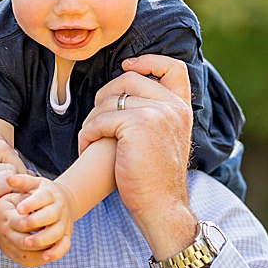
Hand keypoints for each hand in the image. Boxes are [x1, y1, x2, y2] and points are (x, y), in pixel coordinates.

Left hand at [0, 173, 73, 265]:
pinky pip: (64, 246)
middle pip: (51, 214)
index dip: (31, 203)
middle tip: (22, 226)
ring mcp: (64, 223)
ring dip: (44, 238)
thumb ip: (21, 182)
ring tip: (28, 243)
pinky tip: (45, 257)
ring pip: (57, 232)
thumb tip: (8, 177)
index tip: (18, 209)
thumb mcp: (32, 184)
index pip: (42, 197)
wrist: (63, 202)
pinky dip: (56, 252)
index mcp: (50, 194)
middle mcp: (59, 208)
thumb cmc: (40, 193)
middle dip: (37, 221)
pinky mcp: (66, 236)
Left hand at [77, 54, 197, 258]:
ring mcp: (156, 112)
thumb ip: (157, 114)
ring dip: (92, 119)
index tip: (128, 66)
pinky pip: (100, 119)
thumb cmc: (155, 178)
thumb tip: (129, 91)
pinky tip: (86, 148)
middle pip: (129, 79)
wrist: (161, 207)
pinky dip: (87, 133)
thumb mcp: (166, 139)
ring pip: (109, 100)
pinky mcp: (137, 124)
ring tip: (90, 139)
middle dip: (105, 95)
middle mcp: (172, 106)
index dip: (148, 61)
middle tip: (96, 119)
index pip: (173, 67)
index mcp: (182, 108)